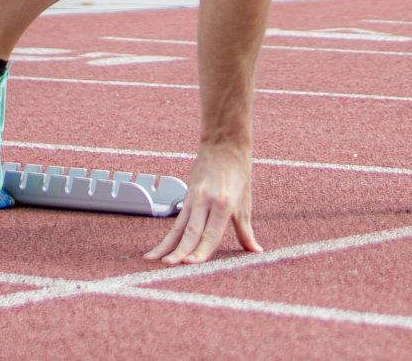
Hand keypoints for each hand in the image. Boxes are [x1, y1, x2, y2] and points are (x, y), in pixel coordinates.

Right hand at [146, 142, 262, 264]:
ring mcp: (193, 199)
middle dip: (181, 250)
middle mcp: (206, 202)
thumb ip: (246, 231)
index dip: (201, 250)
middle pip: (192, 232)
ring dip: (166, 246)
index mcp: (223, 204)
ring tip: (155, 262)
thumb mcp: (245, 203)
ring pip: (179, 228)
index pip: (211, 233)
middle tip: (171, 266)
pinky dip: (166, 239)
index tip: (191, 263)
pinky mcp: (186, 198)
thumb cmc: (238, 173)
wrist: (224, 145)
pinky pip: (175, 223)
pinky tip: (155, 252)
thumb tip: (256, 251)